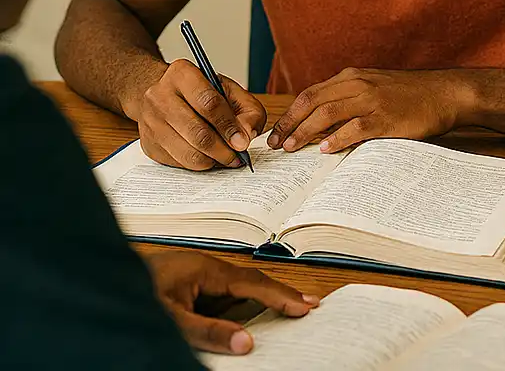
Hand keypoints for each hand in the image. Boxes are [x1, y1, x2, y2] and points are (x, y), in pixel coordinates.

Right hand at [127, 59, 267, 170]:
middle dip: (223, 149)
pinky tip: (209, 157)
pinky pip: (178, 162)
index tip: (242, 141)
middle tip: (238, 156)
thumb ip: (248, 110)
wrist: (164, 95)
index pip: (209, 103)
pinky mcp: (148, 143)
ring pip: (188, 152)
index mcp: (182, 74)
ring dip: (213, 160)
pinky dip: (199, 164)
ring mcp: (150, 121)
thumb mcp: (231, 91)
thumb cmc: (201, 93)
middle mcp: (160, 96)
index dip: (229, 126)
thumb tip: (246, 135)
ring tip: (227, 158)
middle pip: (197, 132)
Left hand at [144, 251, 317, 353]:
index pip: (252, 282)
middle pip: (249, 282)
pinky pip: (217, 299)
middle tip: (308, 306)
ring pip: (234, 291)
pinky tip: (244, 320)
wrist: (92, 284)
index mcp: (204, 267)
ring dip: (259, 301)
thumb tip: (246, 341)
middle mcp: (202, 268)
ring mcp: (193, 277)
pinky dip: (236, 309)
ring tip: (288, 311)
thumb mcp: (171, 319)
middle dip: (279, 295)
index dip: (281, 295)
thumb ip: (208, 331)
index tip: (306, 307)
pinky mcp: (183, 288)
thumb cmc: (128, 295)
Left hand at [267, 68, 466, 153]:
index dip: (289, 114)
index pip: (310, 94)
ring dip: (305, 132)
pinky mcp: (386, 117)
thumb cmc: (411, 95)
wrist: (446, 93)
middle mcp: (359, 85)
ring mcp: (372, 100)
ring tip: (292, 148)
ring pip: (327, 114)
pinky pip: (354, 128)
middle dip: (289, 124)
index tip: (277, 132)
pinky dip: (336, 139)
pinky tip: (325, 149)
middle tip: (275, 144)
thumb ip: (350, 98)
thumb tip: (321, 123)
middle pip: (312, 102)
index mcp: (354, 77)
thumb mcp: (376, 87)